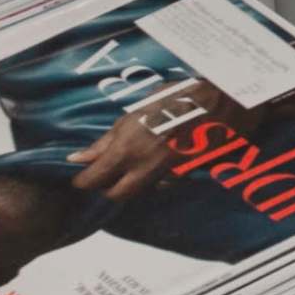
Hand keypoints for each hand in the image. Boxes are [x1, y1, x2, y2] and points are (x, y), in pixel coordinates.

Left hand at [69, 101, 194, 204]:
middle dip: (106, 188)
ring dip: (129, 183)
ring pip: (138, 191)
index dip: (82, 180)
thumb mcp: (132, 114)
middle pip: (116, 195)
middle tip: (104, 173)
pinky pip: (160, 185)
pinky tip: (153, 162)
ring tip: (129, 164)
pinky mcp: (182, 177)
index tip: (80, 177)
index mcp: (127, 149)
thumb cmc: (171, 99)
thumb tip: (79, 157)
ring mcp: (165, 175)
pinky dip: (152, 179)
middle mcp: (144, 168)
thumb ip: (106, 140)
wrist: (216, 101)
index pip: (93, 179)